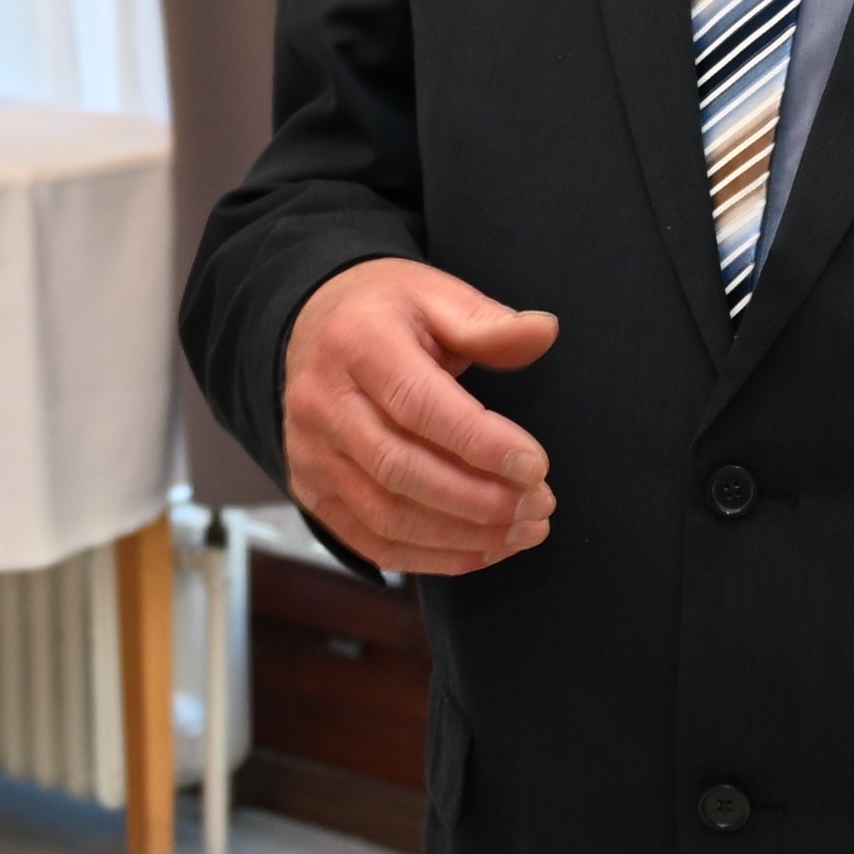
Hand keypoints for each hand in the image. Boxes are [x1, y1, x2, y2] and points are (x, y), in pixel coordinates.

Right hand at [279, 255, 559, 577]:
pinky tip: (484, 548)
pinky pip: (370, 541)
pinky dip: (432, 557)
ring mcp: (309, 452)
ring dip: (464, 535)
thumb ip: (489, 323)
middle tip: (540, 506)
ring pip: (386, 516)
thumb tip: (545, 330)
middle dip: (479, 499)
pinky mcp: (311, 490)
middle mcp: (321, 402)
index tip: (536, 467)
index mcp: (356, 343)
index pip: (417, 404)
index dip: (479, 443)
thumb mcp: (437, 296)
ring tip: (524, 530)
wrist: (315, 326)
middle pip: (400, 469)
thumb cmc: (389, 313)